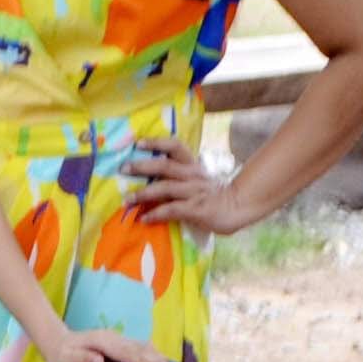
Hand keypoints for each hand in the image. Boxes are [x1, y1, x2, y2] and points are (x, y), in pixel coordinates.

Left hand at [43, 326, 178, 361]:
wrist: (57, 341)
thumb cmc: (61, 354)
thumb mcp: (63, 358)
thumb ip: (81, 358)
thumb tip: (99, 360)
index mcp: (101, 341)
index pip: (124, 353)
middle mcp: (113, 338)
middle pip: (138, 349)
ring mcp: (119, 339)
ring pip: (143, 348)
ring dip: (158, 360)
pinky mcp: (121, 344)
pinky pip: (141, 349)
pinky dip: (154, 356)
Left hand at [122, 136, 252, 234]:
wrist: (238, 207)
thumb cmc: (214, 194)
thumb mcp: (198, 178)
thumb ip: (178, 175)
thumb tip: (150, 176)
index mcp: (192, 164)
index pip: (175, 146)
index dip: (156, 142)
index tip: (137, 143)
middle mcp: (192, 175)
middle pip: (164, 165)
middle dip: (141, 166)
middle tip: (123, 168)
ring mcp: (194, 192)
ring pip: (165, 187)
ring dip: (143, 193)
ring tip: (127, 199)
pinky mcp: (196, 209)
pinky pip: (172, 210)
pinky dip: (156, 214)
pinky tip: (144, 219)